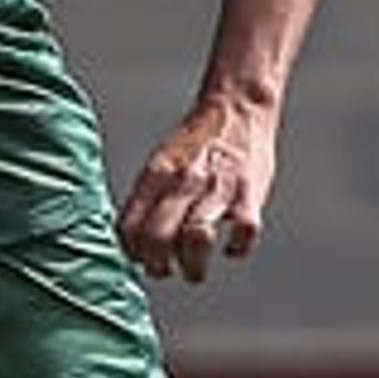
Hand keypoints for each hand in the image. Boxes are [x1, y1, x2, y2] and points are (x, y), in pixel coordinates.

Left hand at [119, 97, 276, 282]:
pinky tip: (232, 248)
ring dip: (193, 267)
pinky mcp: (249, 193)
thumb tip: (134, 241)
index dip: (133, 253)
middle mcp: (184, 182)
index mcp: (156, 176)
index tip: (141, 260)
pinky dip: (237, 249)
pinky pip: (243, 232)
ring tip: (195, 271)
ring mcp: (217, 189)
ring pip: (197, 238)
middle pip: (159, 239)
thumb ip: (147, 199)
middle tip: (166, 271)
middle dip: (159, 267)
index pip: (130, 228)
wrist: (236, 106)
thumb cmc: (198, 142)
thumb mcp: (161, 162)